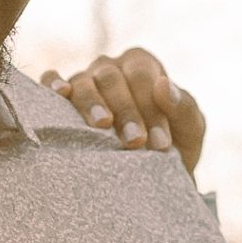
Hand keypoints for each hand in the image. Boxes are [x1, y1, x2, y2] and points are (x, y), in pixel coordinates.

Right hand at [38, 48, 206, 176]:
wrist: (147, 176)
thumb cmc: (171, 147)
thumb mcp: (190, 130)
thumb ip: (185, 107)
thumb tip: (163, 85)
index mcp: (142, 66)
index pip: (143, 77)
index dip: (152, 108)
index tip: (160, 144)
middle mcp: (110, 67)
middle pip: (113, 79)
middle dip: (126, 111)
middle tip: (135, 143)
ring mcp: (84, 80)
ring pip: (84, 82)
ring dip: (93, 103)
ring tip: (102, 125)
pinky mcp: (60, 96)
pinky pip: (50, 81)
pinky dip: (53, 84)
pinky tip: (61, 95)